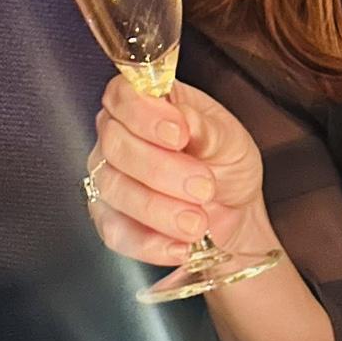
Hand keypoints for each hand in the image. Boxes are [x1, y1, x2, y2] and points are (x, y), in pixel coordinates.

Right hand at [86, 75, 266, 265]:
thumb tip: (183, 117)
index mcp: (146, 102)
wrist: (233, 212)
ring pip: (114, 188)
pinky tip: (180, 246)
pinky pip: (115, 231)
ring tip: (197, 221)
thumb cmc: (226, 163)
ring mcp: (108, 176)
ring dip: (158, 209)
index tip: (179, 135)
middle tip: (203, 186)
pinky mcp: (108, 217)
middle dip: (161, 169)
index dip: (144, 114)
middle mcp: (119, 134)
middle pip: (115, 143)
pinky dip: (149, 242)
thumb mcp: (230, 139)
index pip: (122, 94)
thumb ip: (205, 127)